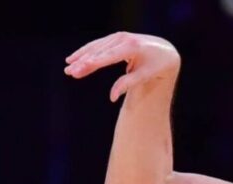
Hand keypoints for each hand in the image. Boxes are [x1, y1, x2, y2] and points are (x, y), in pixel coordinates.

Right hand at [64, 32, 180, 101]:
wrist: (164, 51)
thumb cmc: (155, 66)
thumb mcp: (145, 76)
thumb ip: (128, 84)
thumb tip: (111, 98)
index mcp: (132, 47)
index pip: (109, 56)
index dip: (93, 63)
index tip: (80, 69)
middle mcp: (123, 38)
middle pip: (99, 52)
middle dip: (83, 62)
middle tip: (69, 73)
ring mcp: (118, 36)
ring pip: (95, 47)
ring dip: (81, 57)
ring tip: (68, 68)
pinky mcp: (115, 38)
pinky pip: (97, 45)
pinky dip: (85, 52)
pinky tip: (74, 58)